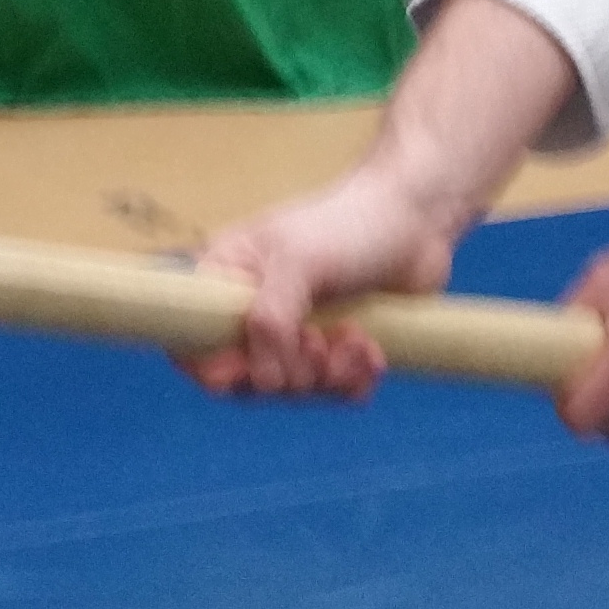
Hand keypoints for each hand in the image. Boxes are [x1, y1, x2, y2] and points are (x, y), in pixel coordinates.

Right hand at [180, 164, 459, 402]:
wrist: (418, 218)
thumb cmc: (351, 223)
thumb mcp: (297, 262)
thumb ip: (269, 319)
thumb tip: (260, 380)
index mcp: (227, 278)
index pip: (190, 341)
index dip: (212, 368)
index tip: (248, 370)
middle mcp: (256, 308)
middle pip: (247, 379)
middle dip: (289, 373)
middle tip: (318, 342)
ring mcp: (297, 330)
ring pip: (294, 389)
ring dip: (328, 375)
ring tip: (355, 341)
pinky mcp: (337, 347)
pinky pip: (333, 390)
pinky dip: (353, 379)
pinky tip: (372, 352)